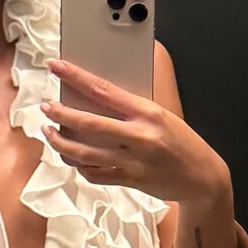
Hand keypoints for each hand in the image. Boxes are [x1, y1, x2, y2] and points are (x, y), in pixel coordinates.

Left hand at [40, 56, 227, 204]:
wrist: (202, 178)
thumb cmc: (181, 142)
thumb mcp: (161, 116)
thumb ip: (131, 110)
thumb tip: (96, 99)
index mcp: (146, 112)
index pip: (102, 90)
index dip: (75, 77)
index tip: (55, 66)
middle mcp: (138, 136)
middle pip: (87, 123)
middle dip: (60, 113)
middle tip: (45, 107)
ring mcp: (132, 161)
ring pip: (84, 152)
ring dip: (60, 142)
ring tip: (48, 132)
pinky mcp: (130, 181)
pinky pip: (95, 174)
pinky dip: (80, 165)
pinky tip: (72, 157)